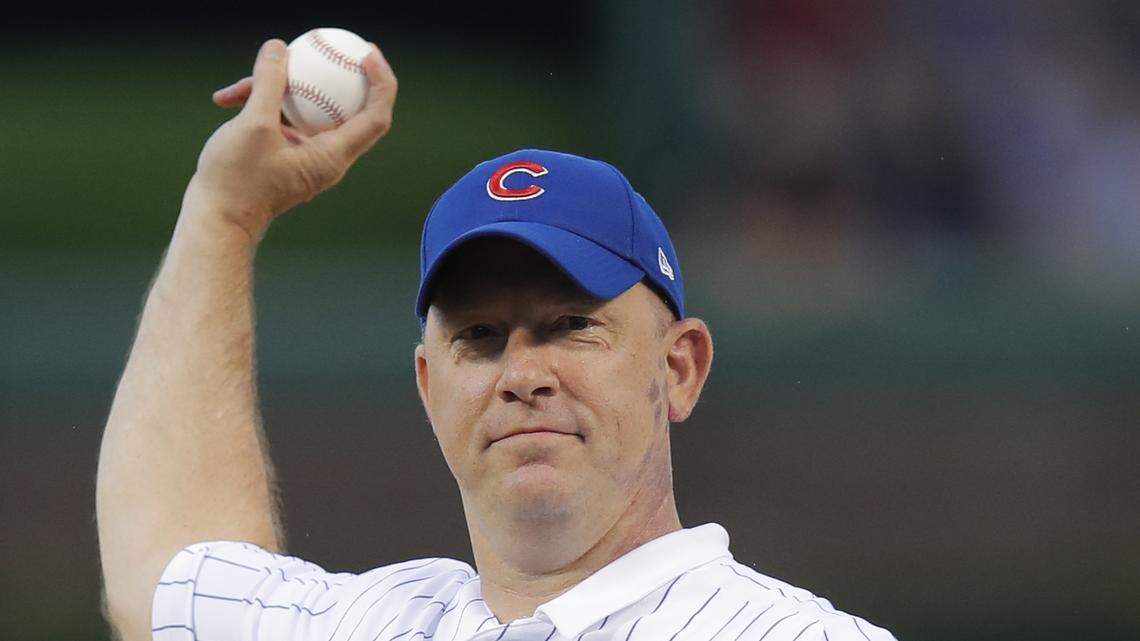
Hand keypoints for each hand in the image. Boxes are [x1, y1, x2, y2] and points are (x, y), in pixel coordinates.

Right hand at [190, 38, 396, 239]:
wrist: (215, 220)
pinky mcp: (284, 155)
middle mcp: (326, 158)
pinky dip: (261, 106)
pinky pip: (283, 121)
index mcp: (333, 156)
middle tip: (343, 45)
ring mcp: (305, 157)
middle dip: (347, 75)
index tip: (368, 54)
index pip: (375, 116)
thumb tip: (280, 49)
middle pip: (350, 109)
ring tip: (249, 74)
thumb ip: (270, 84)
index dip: (382, 83)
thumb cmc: (237, 181)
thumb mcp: (253, 125)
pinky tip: (227, 97)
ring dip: (278, 89)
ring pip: (306, 110)